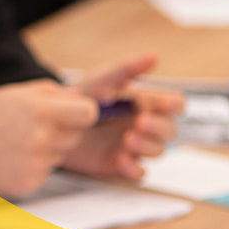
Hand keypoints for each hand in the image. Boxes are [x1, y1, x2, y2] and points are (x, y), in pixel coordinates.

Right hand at [0, 80, 98, 197]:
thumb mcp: (14, 93)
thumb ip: (50, 92)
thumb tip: (79, 96)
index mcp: (39, 110)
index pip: (88, 113)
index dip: (83, 111)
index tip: (74, 112)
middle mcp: (42, 138)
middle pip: (76, 135)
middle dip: (63, 130)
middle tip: (35, 127)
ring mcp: (37, 163)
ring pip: (61, 154)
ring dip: (48, 149)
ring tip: (19, 142)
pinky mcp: (30, 182)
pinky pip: (47, 172)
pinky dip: (35, 166)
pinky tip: (13, 158)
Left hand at [59, 54, 182, 180]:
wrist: (54, 121)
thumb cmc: (81, 96)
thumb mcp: (101, 80)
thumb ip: (126, 69)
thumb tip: (154, 56)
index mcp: (145, 102)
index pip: (173, 104)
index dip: (174, 105)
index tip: (166, 104)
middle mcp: (144, 125)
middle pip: (170, 130)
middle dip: (160, 127)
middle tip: (140, 122)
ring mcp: (135, 145)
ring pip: (158, 151)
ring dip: (148, 146)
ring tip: (128, 139)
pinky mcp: (121, 163)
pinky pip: (138, 171)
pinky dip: (134, 168)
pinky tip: (122, 160)